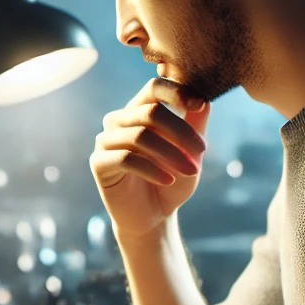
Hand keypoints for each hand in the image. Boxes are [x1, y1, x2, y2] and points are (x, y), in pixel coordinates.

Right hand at [90, 77, 210, 240]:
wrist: (152, 216)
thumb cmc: (172, 180)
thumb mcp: (190, 154)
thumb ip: (196, 127)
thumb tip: (206, 100)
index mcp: (139, 110)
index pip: (154, 88)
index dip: (176, 92)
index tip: (199, 105)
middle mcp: (119, 120)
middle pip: (151, 112)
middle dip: (181, 132)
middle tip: (202, 152)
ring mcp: (106, 140)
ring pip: (140, 135)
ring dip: (171, 153)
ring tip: (190, 171)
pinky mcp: (99, 163)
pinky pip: (126, 159)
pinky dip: (152, 169)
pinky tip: (168, 180)